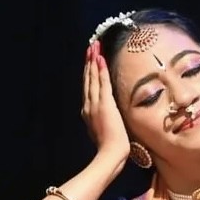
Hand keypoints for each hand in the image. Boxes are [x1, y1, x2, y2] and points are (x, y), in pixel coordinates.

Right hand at [83, 40, 130, 160]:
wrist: (110, 154)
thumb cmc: (111, 147)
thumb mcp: (105, 130)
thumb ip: (104, 120)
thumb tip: (109, 114)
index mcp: (88, 111)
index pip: (89, 88)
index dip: (89, 72)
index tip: (90, 59)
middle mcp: (88, 105)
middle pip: (88, 79)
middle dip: (89, 62)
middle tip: (91, 46)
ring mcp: (95, 104)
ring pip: (93, 78)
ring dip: (93, 61)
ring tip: (94, 47)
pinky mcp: (104, 104)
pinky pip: (102, 83)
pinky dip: (100, 70)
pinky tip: (100, 59)